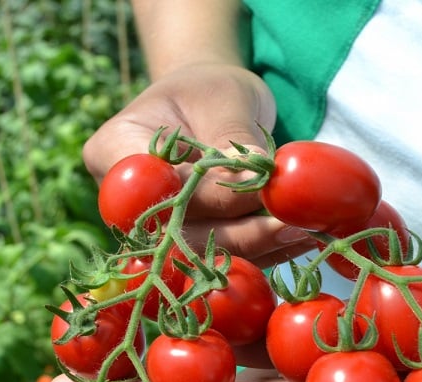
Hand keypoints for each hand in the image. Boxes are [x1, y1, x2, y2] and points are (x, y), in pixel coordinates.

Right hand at [83, 64, 315, 266]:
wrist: (208, 104)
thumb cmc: (209, 89)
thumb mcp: (222, 99)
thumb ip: (232, 140)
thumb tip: (258, 182)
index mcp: (115, 150)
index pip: (155, 189)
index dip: (209, 197)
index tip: (261, 189)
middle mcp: (128, 198)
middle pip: (179, 231)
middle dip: (241, 232)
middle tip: (294, 224)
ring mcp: (158, 225)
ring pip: (206, 251)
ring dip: (259, 247)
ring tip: (306, 233)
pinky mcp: (192, 237)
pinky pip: (227, 253)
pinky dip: (266, 250)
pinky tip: (300, 239)